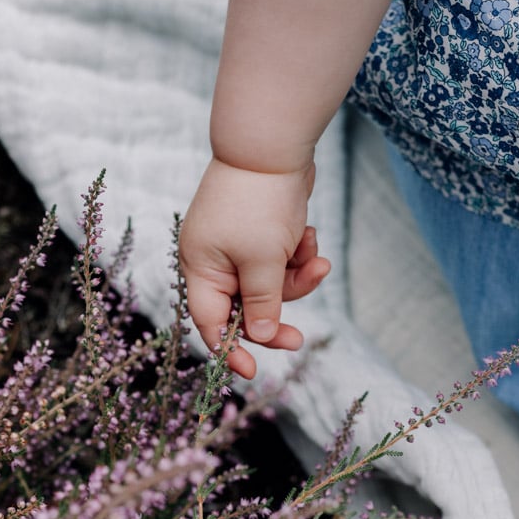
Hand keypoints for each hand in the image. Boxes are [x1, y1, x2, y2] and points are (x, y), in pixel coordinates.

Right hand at [179, 158, 330, 378]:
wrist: (275, 146)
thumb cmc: (259, 204)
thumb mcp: (262, 262)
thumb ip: (262, 305)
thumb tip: (262, 337)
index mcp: (200, 268)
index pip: (209, 322)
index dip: (229, 349)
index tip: (251, 372)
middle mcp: (213, 259)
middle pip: (243, 307)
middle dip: (275, 316)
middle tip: (299, 339)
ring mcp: (236, 245)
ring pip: (269, 284)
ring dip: (296, 278)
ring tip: (318, 261)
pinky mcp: (261, 233)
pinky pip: (280, 260)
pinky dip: (298, 255)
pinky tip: (310, 236)